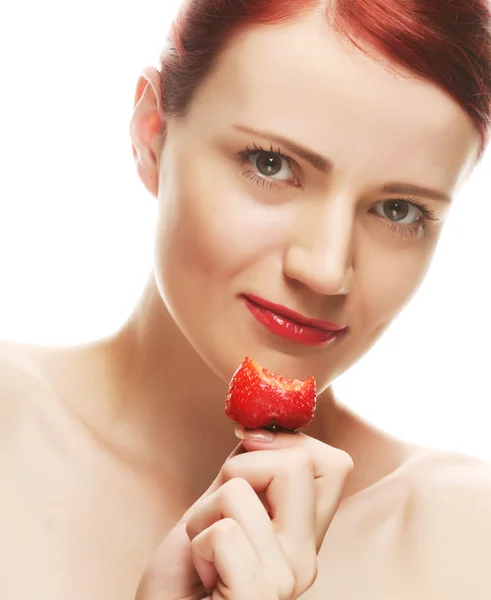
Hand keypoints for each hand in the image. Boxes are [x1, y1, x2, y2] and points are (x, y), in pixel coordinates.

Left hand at [136, 430, 352, 599]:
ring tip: (205, 548)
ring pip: (242, 491)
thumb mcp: (218, 510)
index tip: (252, 448)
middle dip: (240, 467)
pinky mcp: (259, 598)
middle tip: (220, 509)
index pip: (335, 464)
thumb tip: (258, 429)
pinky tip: (202, 572)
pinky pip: (226, 533)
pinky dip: (199, 543)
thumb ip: (245, 473)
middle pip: (298, 462)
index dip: (291, 441)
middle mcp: (306, 556)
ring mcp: (287, 579)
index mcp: (303, 534)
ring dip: (204, 512)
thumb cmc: (187, 575)